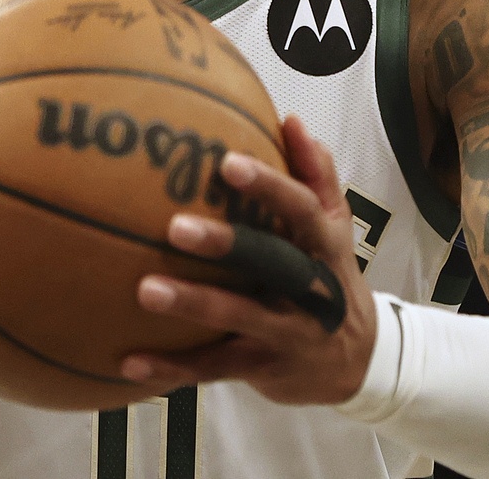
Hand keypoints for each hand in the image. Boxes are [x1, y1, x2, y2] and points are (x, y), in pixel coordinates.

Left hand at [119, 114, 379, 405]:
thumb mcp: (334, 228)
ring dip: (194, 305)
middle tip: (175, 227)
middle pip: (273, 264)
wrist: (359, 363)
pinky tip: (129, 361)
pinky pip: (214, 367)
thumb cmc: (331, 276)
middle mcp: (312, 290)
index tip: (227, 162)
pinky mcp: (263, 368)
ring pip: (240, 318)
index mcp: (325, 246)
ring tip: (145, 290)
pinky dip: (172, 368)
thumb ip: (315, 175)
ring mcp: (288, 332)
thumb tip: (290, 120)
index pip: (303, 210)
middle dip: (227, 245)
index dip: (269, 186)